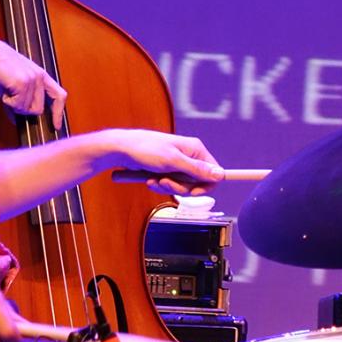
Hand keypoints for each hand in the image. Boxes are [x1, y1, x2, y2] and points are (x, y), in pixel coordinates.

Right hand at [0, 31, 66, 128]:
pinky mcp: (23, 83)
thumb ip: (20, 100)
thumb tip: (19, 119)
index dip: (58, 112)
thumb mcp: (12, 85)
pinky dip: (8, 103)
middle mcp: (40, 77)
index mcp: (41, 75)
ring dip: (14, 105)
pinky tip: (3, 91)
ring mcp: (33, 79)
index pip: (59, 95)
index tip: (55, 126)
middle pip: (39, 109)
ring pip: (28, 110)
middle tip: (10, 100)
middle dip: (23, 110)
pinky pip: (18, 106)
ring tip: (6, 91)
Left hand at [104, 128, 223, 195]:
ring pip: (182, 187)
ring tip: (155, 179)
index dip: (206, 186)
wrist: (122, 149)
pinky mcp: (167, 170)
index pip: (214, 173)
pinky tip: (150, 179)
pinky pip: (171, 185)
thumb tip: (220, 175)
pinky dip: (160, 186)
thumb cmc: (146, 149)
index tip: (194, 192)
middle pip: (197, 183)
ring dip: (167, 187)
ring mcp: (178, 164)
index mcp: (195, 150)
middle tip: (165, 181)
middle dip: (180, 187)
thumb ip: (197, 170)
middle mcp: (189, 156)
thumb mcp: (173, 161)